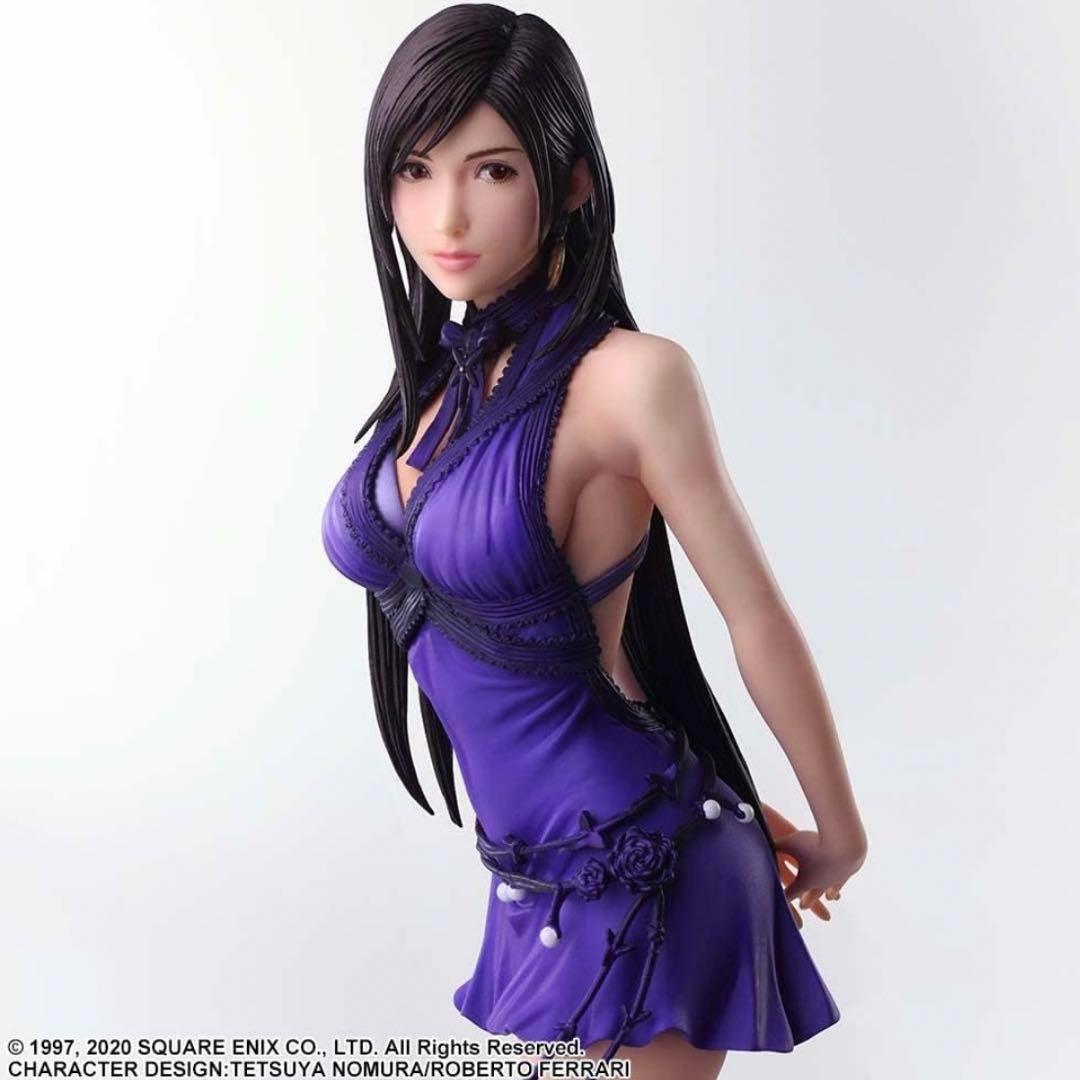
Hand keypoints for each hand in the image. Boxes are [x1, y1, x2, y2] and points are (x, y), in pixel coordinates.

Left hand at [762, 802, 859, 928]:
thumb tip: (762, 841)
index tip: (780, 906)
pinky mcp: (848, 871)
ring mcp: (835, 879)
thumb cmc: (816, 844)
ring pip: (830, 888)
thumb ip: (777, 844)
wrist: (846, 846)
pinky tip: (841, 886)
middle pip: (811, 894)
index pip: (790, 893)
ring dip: (828, 892)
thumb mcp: (792, 842)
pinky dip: (840, 884)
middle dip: (807, 899)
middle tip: (804, 907)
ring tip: (830, 898)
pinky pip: (842, 880)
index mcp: (804, 880)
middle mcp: (820, 884)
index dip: (784, 899)